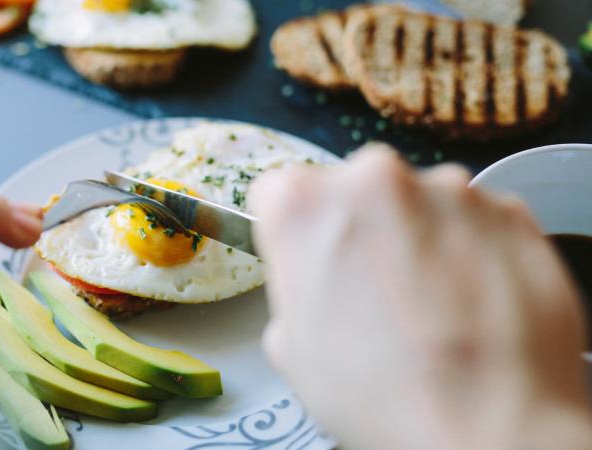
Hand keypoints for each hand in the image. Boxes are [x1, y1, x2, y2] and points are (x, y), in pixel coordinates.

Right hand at [249, 144, 591, 449]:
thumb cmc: (378, 394)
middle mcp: (374, 176)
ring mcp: (449, 188)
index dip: (293, 232)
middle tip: (375, 290)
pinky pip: (476, 220)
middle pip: (355, 188)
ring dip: (420, 236)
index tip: (310, 260)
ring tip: (433, 304)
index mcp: (302, 204)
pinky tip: (473, 302)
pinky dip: (471, 248)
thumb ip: (296, 291)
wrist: (488, 425)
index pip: (278, 193)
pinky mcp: (510, 208)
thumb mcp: (293, 350)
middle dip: (362, 226)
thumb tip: (321, 288)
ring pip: (421, 201)